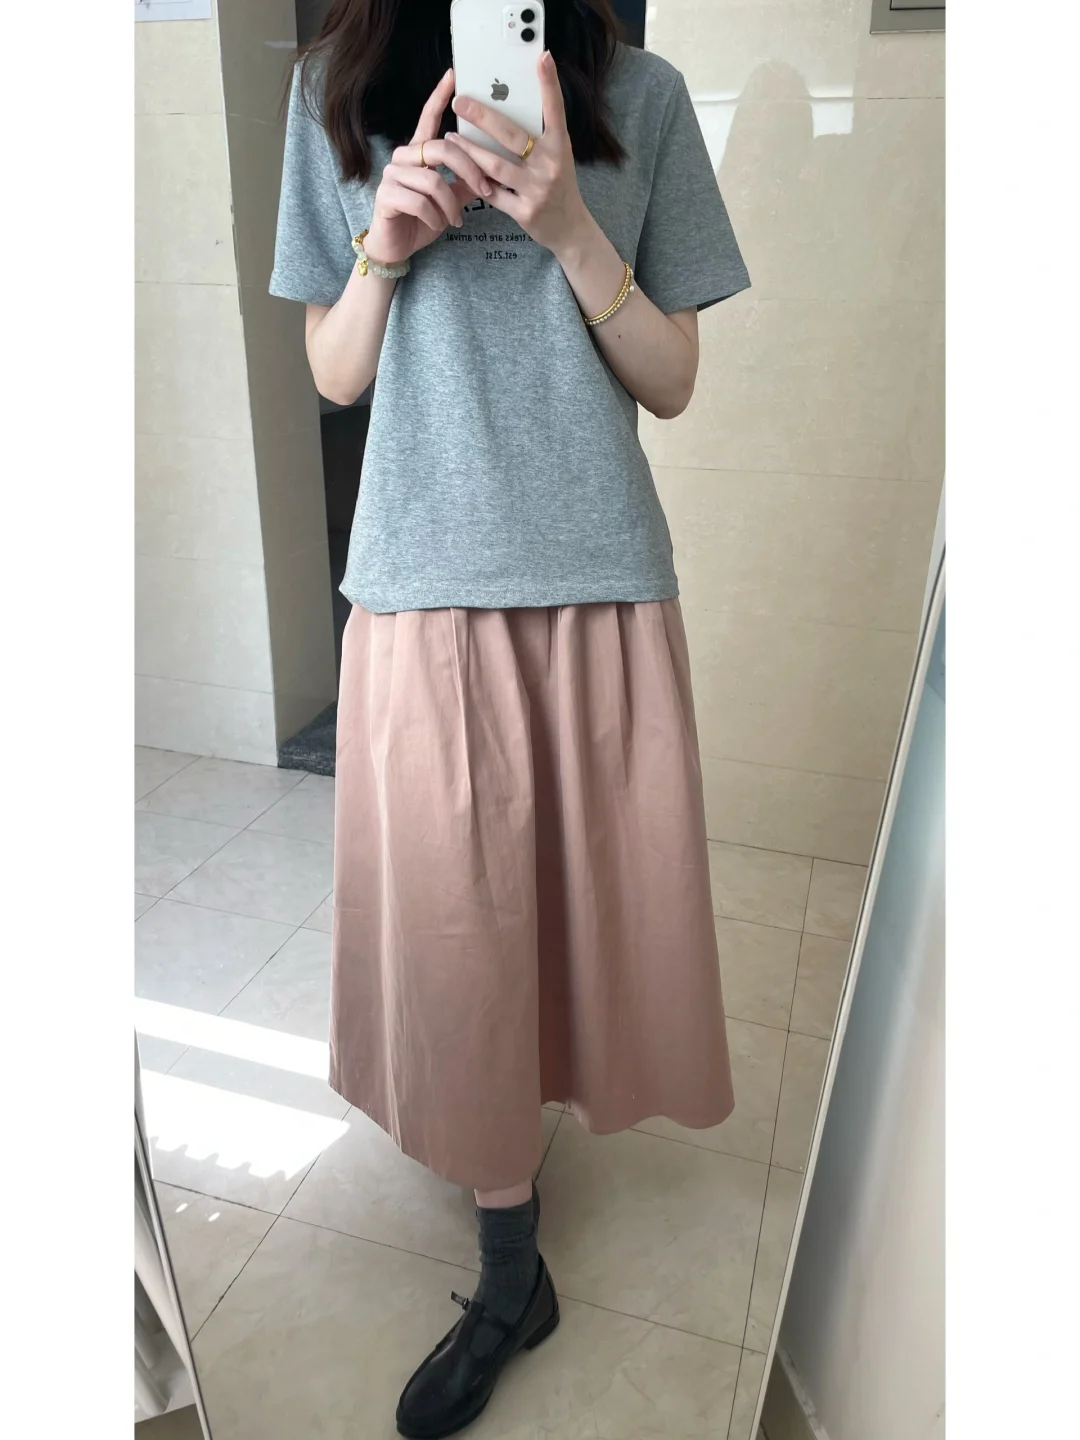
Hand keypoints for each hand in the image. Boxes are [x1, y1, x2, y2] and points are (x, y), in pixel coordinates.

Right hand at [364, 69, 494, 266]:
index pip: (428, 118)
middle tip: (484, 191)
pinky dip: (435, 217)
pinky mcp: (385, 195)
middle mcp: (403, 157)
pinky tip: (437, 225)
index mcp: (419, 152)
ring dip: (451, 204)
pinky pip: (419, 202)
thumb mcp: (451, 200)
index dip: (439, 97)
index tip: (453, 76)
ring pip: (432, 180)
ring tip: (456, 220)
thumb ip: (467, 182)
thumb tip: (495, 170)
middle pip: (442, 148)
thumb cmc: (423, 220)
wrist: (397, 247)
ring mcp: (392, 174)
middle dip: (469, 171)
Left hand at [446, 51, 592, 258]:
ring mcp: (537, 189)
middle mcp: (550, 165)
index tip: (542, 58)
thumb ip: (537, 137)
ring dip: (469, 150)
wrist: (570, 229)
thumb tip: (506, 109)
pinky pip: (493, 193)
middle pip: (512, 135)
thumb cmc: (558, 186)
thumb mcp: (557, 157)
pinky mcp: (525, 211)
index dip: (549, 84)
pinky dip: (476, 182)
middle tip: (460, 102)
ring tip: (451, 137)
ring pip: (495, 165)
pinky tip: (461, 171)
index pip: (555, 110)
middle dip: (483, 117)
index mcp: (559, 146)